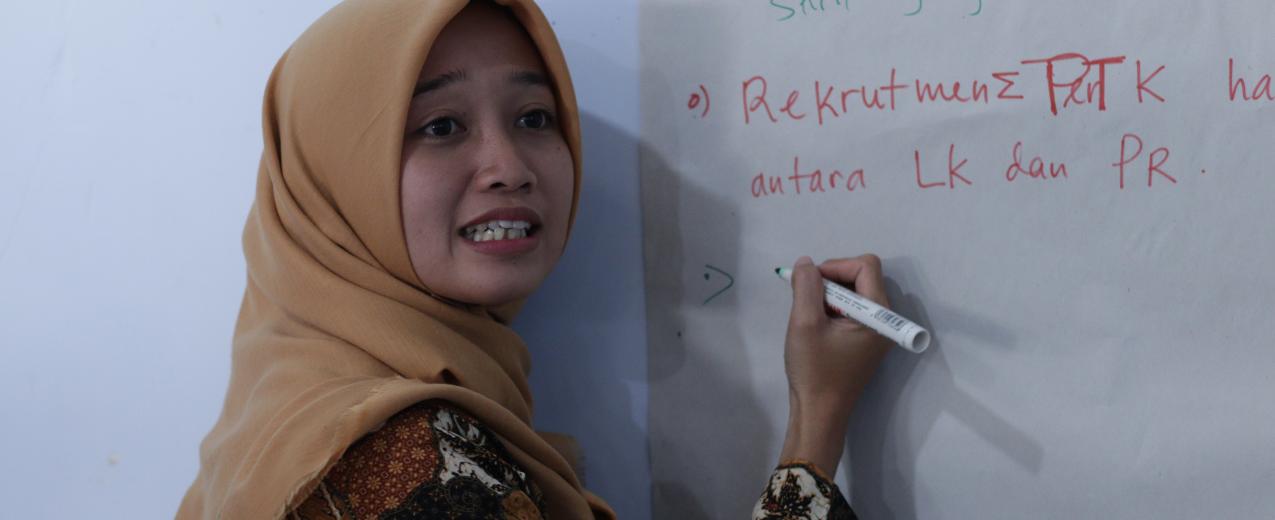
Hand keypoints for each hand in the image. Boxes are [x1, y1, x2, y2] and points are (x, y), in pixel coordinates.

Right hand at [778, 255, 892, 473]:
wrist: (820, 414)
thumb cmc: (814, 371)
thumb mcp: (805, 323)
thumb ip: (806, 287)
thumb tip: (807, 263)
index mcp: (879, 315)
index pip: (866, 266)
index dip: (836, 266)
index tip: (810, 283)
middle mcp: (887, 321)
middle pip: (863, 278)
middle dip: (832, 281)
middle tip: (806, 300)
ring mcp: (879, 333)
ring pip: (856, 294)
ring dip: (830, 296)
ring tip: (810, 317)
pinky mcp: (868, 341)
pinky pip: (854, 311)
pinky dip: (834, 310)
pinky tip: (818, 328)